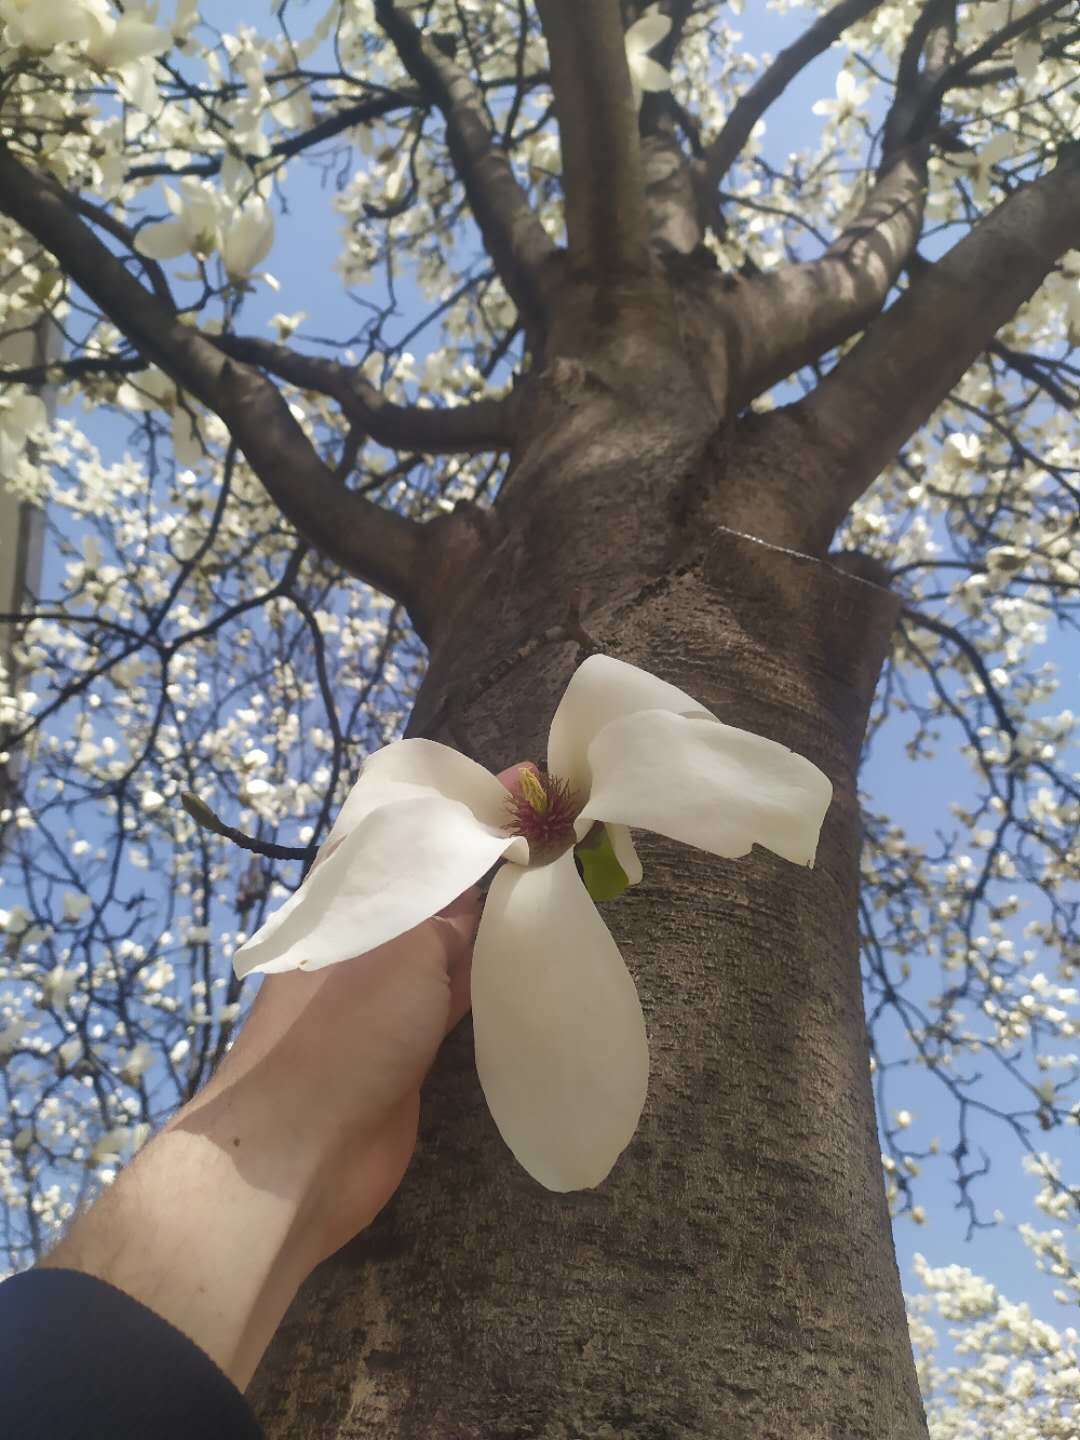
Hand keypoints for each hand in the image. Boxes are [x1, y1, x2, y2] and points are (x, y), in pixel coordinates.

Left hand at [208, 760, 534, 1265]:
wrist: (303, 1149)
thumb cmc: (346, 1027)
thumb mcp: (409, 945)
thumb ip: (460, 903)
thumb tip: (506, 854)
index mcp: (347, 892)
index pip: (408, 826)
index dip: (462, 803)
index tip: (523, 785)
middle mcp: (367, 929)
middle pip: (435, 878)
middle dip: (490, 854)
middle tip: (559, 829)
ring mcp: (388, 986)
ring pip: (454, 932)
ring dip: (500, 910)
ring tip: (563, 877)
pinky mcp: (412, 1036)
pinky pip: (462, 986)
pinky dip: (498, 966)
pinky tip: (541, 949)